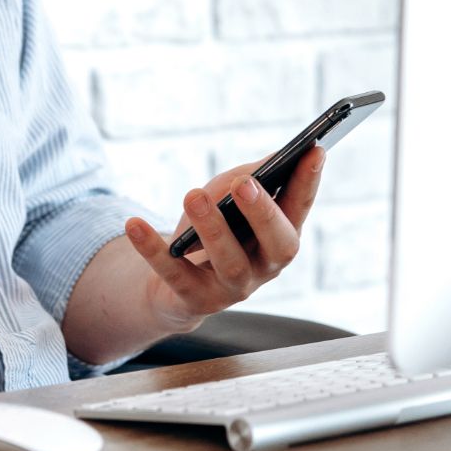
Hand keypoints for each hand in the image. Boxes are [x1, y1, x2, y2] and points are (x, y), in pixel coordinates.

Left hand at [122, 146, 325, 331]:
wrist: (175, 284)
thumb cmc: (213, 228)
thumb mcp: (231, 197)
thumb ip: (253, 177)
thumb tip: (274, 158)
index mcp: (280, 236)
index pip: (300, 208)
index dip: (309, 182)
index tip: (315, 149)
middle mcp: (265, 266)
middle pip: (277, 244)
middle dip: (263, 213)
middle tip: (246, 183)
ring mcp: (233, 288)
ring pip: (230, 262)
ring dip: (212, 228)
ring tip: (194, 194)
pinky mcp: (195, 300)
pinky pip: (174, 275)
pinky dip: (152, 249)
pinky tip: (134, 223)